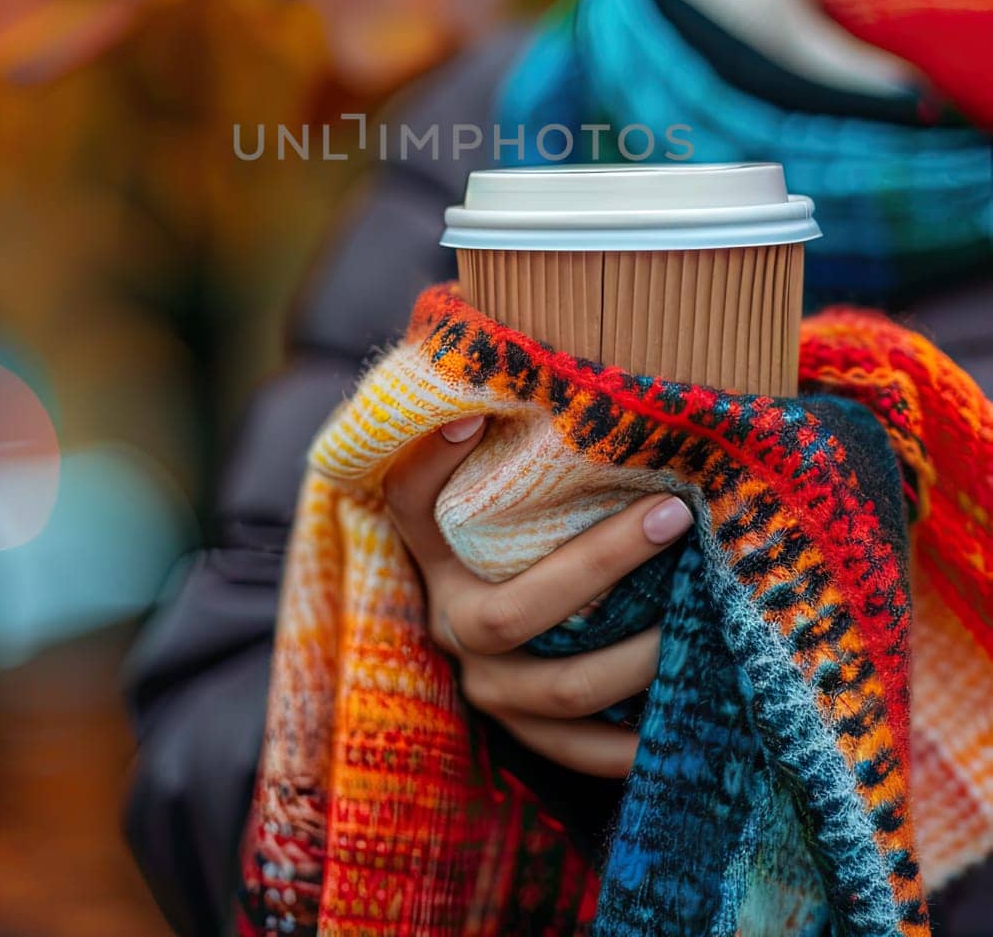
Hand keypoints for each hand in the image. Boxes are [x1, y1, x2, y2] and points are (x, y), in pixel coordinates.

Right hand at [383, 414, 692, 777]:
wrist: (497, 635)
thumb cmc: (518, 531)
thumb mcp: (497, 491)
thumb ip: (513, 439)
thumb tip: (553, 361)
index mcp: (434, 555)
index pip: (410, 501)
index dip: (430, 461)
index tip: (476, 414)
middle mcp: (451, 622)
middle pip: (514, 611)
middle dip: (601, 563)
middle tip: (676, 512)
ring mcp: (487, 687)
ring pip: (563, 686)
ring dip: (638, 656)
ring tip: (702, 613)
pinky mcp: (524, 733)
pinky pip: (582, 751)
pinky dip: (636, 740)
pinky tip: (691, 715)